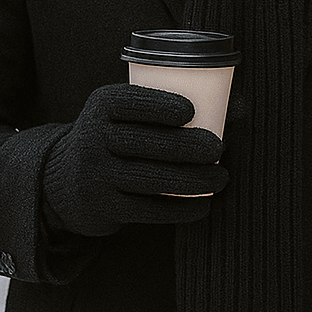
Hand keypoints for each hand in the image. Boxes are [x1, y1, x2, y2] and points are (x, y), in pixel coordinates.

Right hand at [42, 83, 228, 237]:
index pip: (127, 102)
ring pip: (146, 178)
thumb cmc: (126, 133)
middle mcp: (92, 138)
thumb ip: (183, 104)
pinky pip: (144, 210)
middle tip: (217, 149)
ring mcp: (94, 175)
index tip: (190, 111)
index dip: (157, 105)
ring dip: (189, 180)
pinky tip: (202, 205)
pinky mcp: (102, 208)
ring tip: (221, 178)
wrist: (69, 178)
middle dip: (183, 146)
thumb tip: (242, 108)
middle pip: (141, 142)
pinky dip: (177, 209)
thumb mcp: (136, 112)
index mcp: (103, 105)